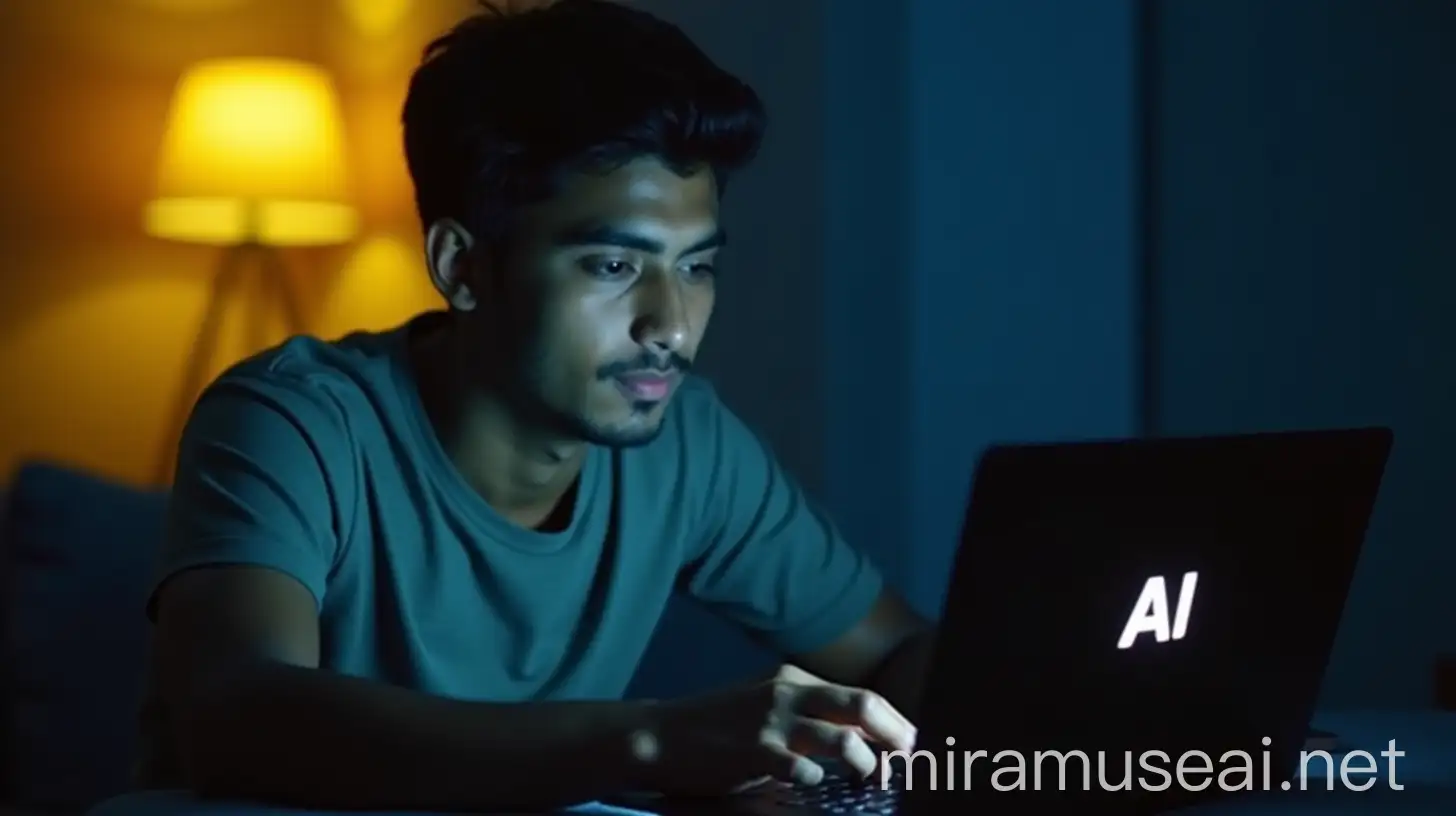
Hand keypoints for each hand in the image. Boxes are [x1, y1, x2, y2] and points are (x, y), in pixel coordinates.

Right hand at [629, 664, 916, 794]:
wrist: (663, 735)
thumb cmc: (718, 726)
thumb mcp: (766, 706)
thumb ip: (807, 716)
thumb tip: (858, 738)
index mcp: (795, 680)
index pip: (862, 697)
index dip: (895, 723)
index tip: (914, 746)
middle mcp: (789, 693)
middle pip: (863, 706)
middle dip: (896, 734)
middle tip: (911, 761)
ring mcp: (772, 722)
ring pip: (842, 739)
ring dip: (866, 763)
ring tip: (871, 781)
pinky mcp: (755, 752)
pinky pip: (800, 769)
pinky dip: (817, 780)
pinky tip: (815, 785)